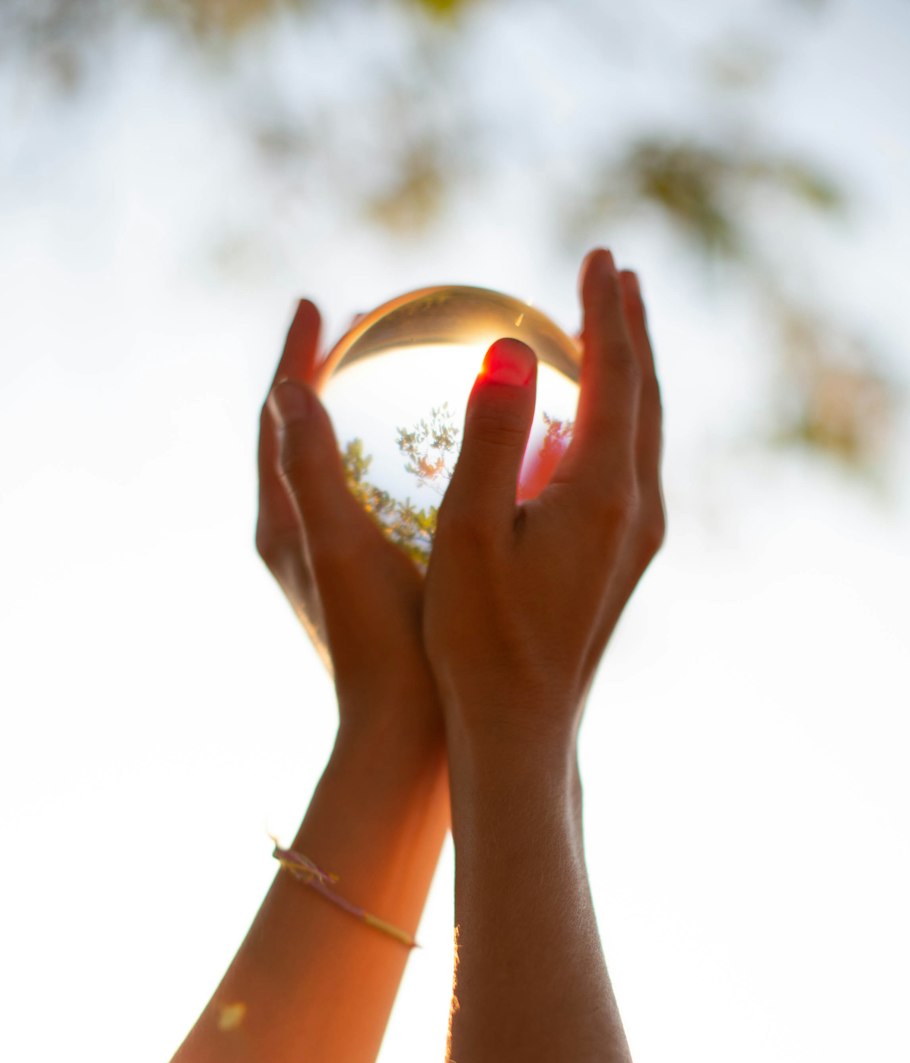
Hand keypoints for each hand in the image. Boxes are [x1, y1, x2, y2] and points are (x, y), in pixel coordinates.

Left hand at [258, 300, 444, 747]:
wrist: (404, 740)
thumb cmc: (378, 643)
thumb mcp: (341, 547)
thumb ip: (310, 469)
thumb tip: (283, 390)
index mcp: (284, 526)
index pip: (276, 421)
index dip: (292, 358)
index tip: (317, 303)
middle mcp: (302, 543)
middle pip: (304, 439)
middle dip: (326, 378)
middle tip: (362, 329)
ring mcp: (338, 569)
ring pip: (345, 472)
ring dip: (364, 418)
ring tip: (401, 377)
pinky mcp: (375, 590)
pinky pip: (385, 505)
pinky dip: (405, 467)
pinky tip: (459, 462)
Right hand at [423, 249, 664, 754]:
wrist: (522, 731)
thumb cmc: (480, 639)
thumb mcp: (469, 533)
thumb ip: (488, 436)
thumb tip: (508, 347)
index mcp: (605, 492)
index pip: (617, 374)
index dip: (605, 310)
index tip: (598, 255)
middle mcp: (637, 510)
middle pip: (646, 397)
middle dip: (631, 329)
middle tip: (615, 273)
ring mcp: (636, 541)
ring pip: (646, 435)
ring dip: (630, 375)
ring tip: (611, 332)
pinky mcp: (622, 565)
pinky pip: (631, 470)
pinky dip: (617, 424)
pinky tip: (589, 428)